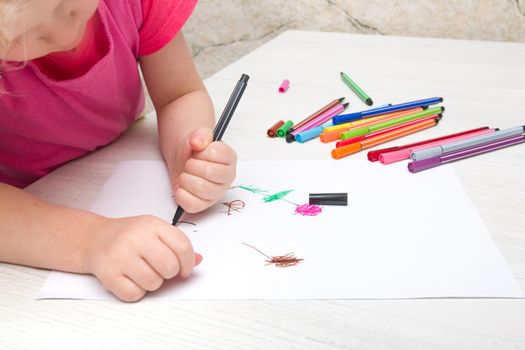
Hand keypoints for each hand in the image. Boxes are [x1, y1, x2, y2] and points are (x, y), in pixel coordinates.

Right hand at [84, 215, 201, 301]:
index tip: (184, 269)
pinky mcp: (108, 274)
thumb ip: (177, 245)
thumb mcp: (155, 231)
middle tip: (160, 269)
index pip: (182, 246)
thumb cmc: (130, 236)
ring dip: (152, 283)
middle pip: (170, 267)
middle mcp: (136, 238)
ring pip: (154, 283)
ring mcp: (121, 256)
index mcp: (152, 225)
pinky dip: (136, 291)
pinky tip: (130, 278)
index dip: (188, 263)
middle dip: (169, 273)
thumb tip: (198, 260)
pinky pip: (135, 294)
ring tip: (142, 271)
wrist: (95, 238)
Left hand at [171, 127, 236, 212]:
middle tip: (189, 163)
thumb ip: (200, 135)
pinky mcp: (203, 205)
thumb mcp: (197, 137)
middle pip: (208, 171)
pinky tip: (182, 187)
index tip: (198, 152)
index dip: (202, 151)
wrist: (183, 161)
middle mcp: (227, 177)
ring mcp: (217, 193)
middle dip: (192, 164)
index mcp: (229, 159)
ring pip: (201, 188)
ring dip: (186, 178)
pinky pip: (192, 204)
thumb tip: (197, 142)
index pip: (216, 153)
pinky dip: (182, 194)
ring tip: (186, 175)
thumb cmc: (194, 152)